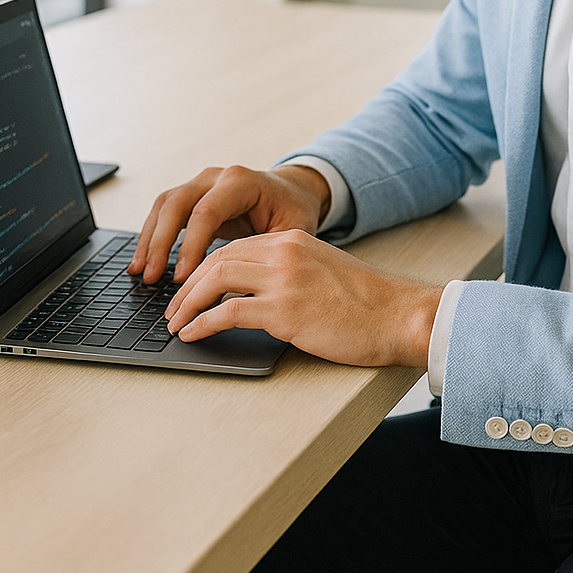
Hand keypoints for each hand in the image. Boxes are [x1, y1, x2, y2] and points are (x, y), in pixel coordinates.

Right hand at [127, 163, 331, 284]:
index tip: (181, 278)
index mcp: (241, 182)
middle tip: (151, 277)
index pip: (206, 211)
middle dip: (160, 242)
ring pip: (164, 205)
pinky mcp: (193, 195)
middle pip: (176, 203)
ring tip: (140, 272)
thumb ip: (267, 252)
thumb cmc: (294, 211)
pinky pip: (165, 212)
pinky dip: (152, 236)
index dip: (191, 245)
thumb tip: (243, 287)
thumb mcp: (292, 230)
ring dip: (149, 239)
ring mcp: (202, 183)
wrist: (292, 191)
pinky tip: (145, 262)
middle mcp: (217, 177)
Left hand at [164, 228, 443, 369]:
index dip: (205, 268)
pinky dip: (202, 322)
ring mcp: (284, 279)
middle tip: (172, 308)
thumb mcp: (323, 272)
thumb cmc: (367, 304)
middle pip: (217, 258)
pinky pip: (228, 312)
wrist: (399, 316)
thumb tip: (253, 295)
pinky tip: (193, 334)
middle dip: (187, 284)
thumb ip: (290, 273)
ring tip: (175, 323)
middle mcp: (285, 251)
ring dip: (187, 303)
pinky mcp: (285, 311)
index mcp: (293, 239)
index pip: (234, 246)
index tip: (189, 288)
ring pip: (215, 279)